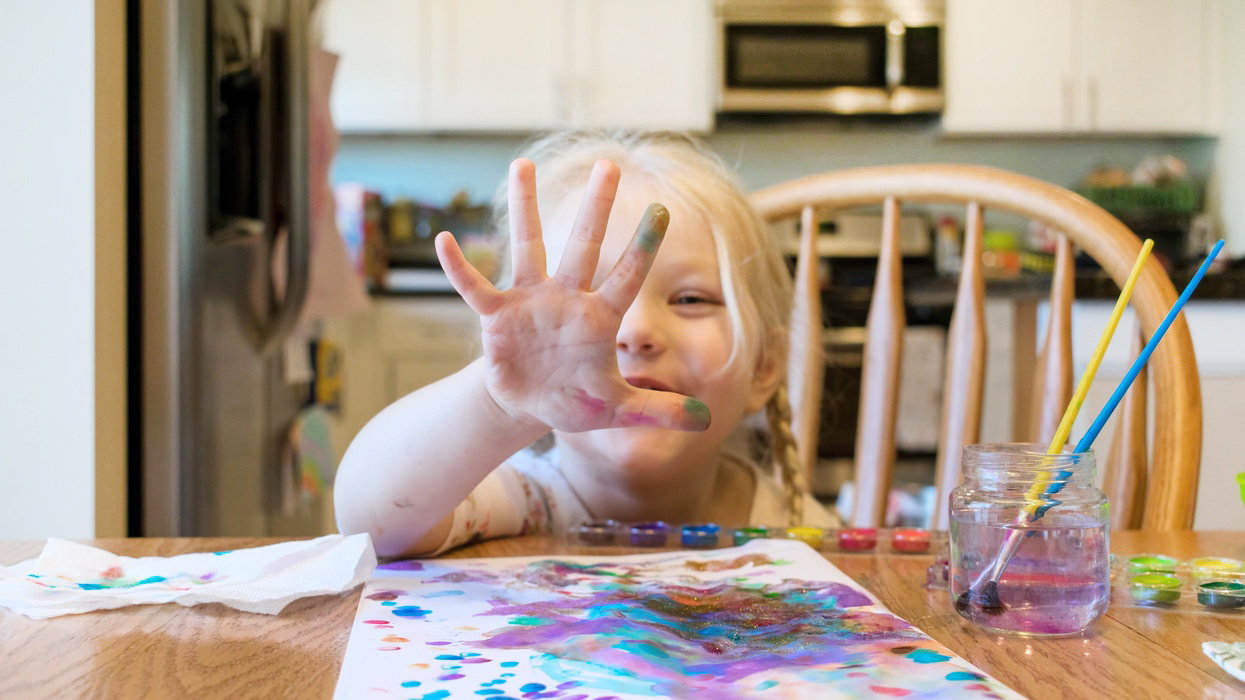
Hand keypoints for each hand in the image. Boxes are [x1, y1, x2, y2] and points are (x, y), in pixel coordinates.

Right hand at [434, 158, 710, 433]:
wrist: (532, 405)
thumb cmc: (578, 399)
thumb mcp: (619, 409)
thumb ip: (658, 411)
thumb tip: (705, 420)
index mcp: (600, 318)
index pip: (628, 276)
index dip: (643, 246)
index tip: (664, 209)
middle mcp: (568, 298)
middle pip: (583, 245)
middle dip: (596, 208)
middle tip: (609, 165)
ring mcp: (532, 301)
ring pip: (529, 246)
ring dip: (525, 208)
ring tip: (521, 164)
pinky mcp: (498, 315)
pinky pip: (476, 286)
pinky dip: (460, 268)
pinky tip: (444, 240)